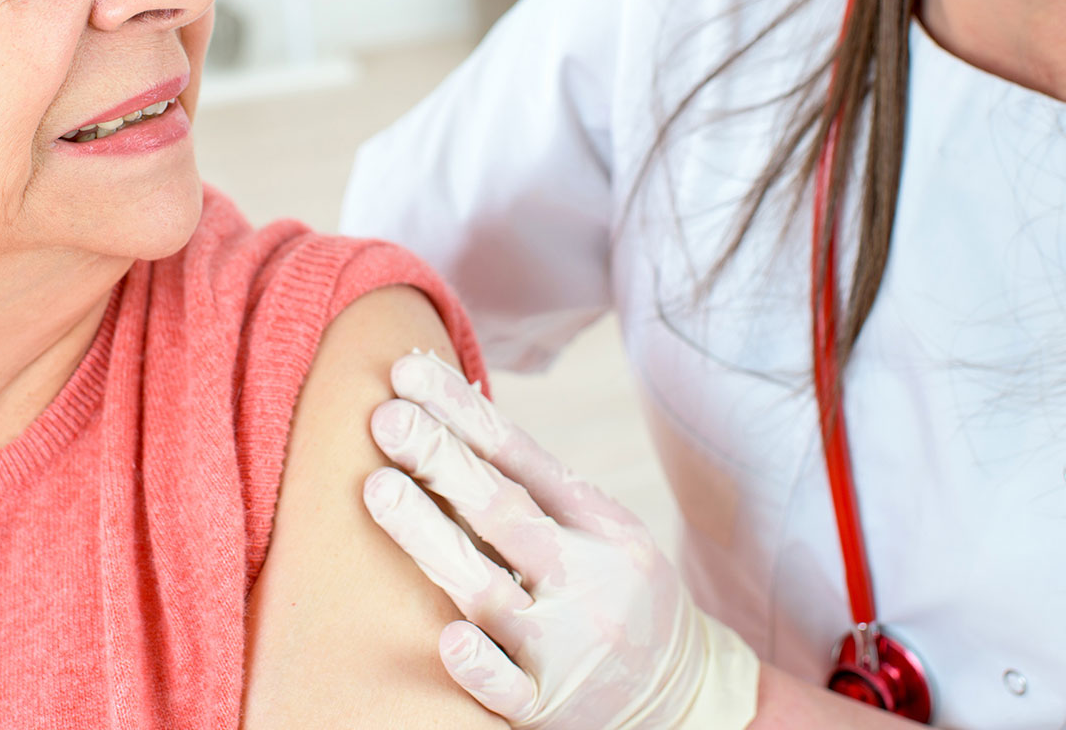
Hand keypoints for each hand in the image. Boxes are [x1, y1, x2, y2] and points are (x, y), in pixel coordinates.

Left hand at [362, 351, 759, 729]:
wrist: (686, 700)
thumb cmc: (618, 594)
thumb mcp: (601, 531)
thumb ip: (534, 487)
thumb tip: (443, 414)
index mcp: (598, 525)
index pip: (520, 456)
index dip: (462, 411)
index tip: (407, 370)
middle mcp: (585, 578)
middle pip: (503, 511)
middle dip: (441, 459)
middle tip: (385, 418)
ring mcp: (566, 646)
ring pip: (489, 590)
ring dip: (431, 538)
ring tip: (378, 490)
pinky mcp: (549, 707)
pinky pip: (509, 688)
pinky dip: (482, 663)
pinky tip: (450, 637)